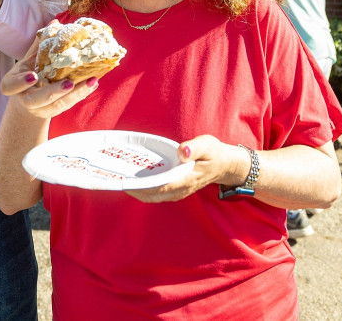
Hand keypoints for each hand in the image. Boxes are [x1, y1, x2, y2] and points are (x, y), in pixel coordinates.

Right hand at [0, 35, 98, 118]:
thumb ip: (39, 45)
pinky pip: (68, 104)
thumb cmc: (28, 76)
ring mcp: (40, 108)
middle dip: (54, 91)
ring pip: (58, 104)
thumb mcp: (28, 61)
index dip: (21, 82)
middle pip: (38, 99)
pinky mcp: (54, 111)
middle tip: (69, 83)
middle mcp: (25, 99)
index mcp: (13, 85)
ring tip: (91, 81)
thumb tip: (54, 22)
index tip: (33, 76)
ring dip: (76, 94)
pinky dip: (81, 94)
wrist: (28, 102)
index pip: (12, 86)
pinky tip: (92, 83)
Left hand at [125, 135, 246, 203]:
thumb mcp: (208, 145)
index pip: (159, 187)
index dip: (141, 186)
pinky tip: (135, 180)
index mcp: (185, 180)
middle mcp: (180, 190)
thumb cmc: (215, 153)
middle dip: (133, 189)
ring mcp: (178, 192)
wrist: (226, 165)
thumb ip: (194, 148)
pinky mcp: (176, 190)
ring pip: (152, 196)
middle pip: (151, 195)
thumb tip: (181, 152)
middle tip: (116, 179)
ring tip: (121, 179)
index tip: (125, 182)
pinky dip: (144, 189)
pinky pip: (156, 193)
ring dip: (137, 191)